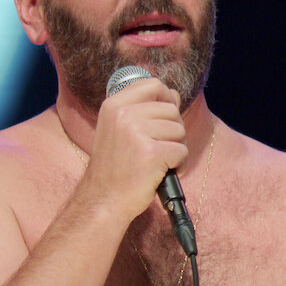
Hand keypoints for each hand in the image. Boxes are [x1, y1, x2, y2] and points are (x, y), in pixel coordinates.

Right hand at [82, 78, 186, 221]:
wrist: (103, 200)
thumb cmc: (114, 167)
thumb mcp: (116, 128)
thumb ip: (141, 109)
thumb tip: (174, 95)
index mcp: (114, 105)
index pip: (153, 85)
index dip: (167, 98)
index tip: (164, 117)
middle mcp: (124, 114)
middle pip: (171, 109)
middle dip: (173, 130)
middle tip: (160, 148)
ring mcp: (137, 132)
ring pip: (179, 130)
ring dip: (177, 148)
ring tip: (160, 162)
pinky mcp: (151, 153)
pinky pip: (182, 151)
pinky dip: (179, 164)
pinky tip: (164, 172)